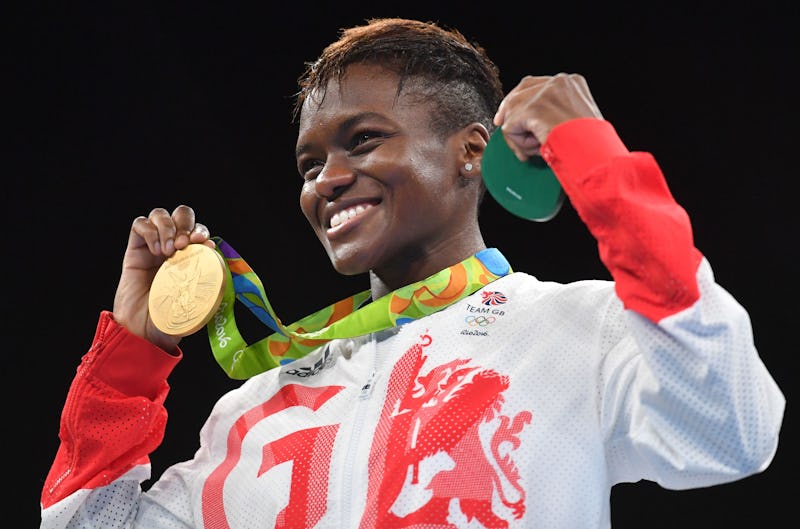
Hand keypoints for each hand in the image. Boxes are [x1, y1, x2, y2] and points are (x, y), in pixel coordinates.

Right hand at [112, 204, 214, 351]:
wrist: (144, 332)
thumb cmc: (172, 319)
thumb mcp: (199, 300)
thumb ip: (208, 280)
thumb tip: (215, 255)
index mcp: (192, 257)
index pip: (199, 230)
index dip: (202, 231)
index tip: (203, 245)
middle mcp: (173, 248)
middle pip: (182, 214)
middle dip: (186, 224)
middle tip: (185, 245)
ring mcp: (153, 246)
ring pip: (160, 214)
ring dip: (168, 226)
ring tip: (169, 250)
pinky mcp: (134, 249)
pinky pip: (140, 224)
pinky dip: (150, 231)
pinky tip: (155, 251)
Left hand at [493, 73, 601, 160]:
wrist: (594, 152)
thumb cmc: (591, 146)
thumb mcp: (578, 122)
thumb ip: (558, 115)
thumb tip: (533, 123)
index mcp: (573, 83)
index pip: (537, 85)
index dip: (522, 100)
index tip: (510, 114)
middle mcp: (558, 82)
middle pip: (520, 90)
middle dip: (508, 110)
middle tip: (500, 123)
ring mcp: (544, 93)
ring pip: (513, 112)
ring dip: (519, 136)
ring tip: (537, 149)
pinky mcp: (532, 108)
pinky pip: (509, 128)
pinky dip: (518, 144)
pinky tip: (535, 149)